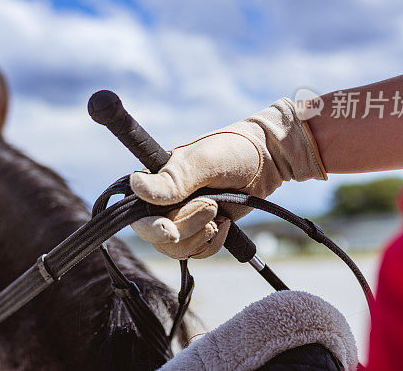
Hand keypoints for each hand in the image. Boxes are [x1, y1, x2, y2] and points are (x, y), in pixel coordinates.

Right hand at [130, 98, 325, 258]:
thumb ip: (174, 178)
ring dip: (200, 236)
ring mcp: (181, 218)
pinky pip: (197, 251)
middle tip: (212, 208)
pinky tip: (226, 223)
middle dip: (186, 227)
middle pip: (158, 235)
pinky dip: (213, 243)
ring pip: (177, 248)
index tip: (171, 230)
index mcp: (155, 180)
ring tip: (220, 213)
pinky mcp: (200, 230)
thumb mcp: (205, 162)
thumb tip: (136, 186)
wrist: (266, 161)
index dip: (151, 227)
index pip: (137, 213)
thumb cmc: (233, 151)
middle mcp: (163, 202)